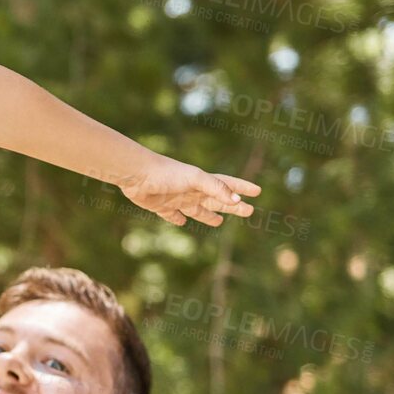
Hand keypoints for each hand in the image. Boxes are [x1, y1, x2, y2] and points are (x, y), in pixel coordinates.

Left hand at [118, 155, 260, 226]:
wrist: (136, 174)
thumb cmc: (167, 173)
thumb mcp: (195, 179)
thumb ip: (216, 188)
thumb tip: (237, 201)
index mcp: (203, 182)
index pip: (228, 185)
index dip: (242, 189)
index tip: (257, 192)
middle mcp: (192, 191)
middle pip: (217, 201)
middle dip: (233, 207)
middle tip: (249, 211)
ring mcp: (177, 199)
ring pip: (198, 210)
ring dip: (208, 215)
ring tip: (219, 221)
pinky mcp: (161, 206)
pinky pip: (172, 215)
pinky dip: (177, 219)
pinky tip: (181, 221)